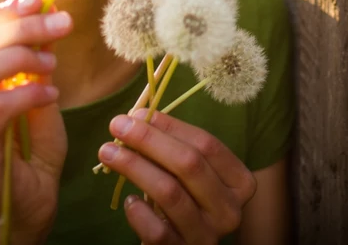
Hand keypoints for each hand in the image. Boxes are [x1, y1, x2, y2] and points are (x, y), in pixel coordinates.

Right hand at [0, 0, 70, 242]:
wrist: (31, 198)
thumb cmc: (31, 141)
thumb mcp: (35, 85)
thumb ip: (33, 52)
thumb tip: (42, 7)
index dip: (3, 9)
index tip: (39, 0)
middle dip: (21, 28)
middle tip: (61, 25)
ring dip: (19, 58)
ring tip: (52, 64)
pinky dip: (27, 93)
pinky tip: (51, 94)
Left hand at [99, 110, 256, 243]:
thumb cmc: (188, 201)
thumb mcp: (190, 174)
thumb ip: (173, 146)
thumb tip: (138, 117)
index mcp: (239, 182)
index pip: (207, 144)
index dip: (171, 126)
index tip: (137, 114)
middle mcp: (229, 209)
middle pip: (189, 164)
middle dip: (149, 140)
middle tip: (117, 125)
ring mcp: (208, 236)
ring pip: (170, 193)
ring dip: (134, 167)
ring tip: (108, 152)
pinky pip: (157, 231)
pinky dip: (138, 212)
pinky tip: (128, 201)